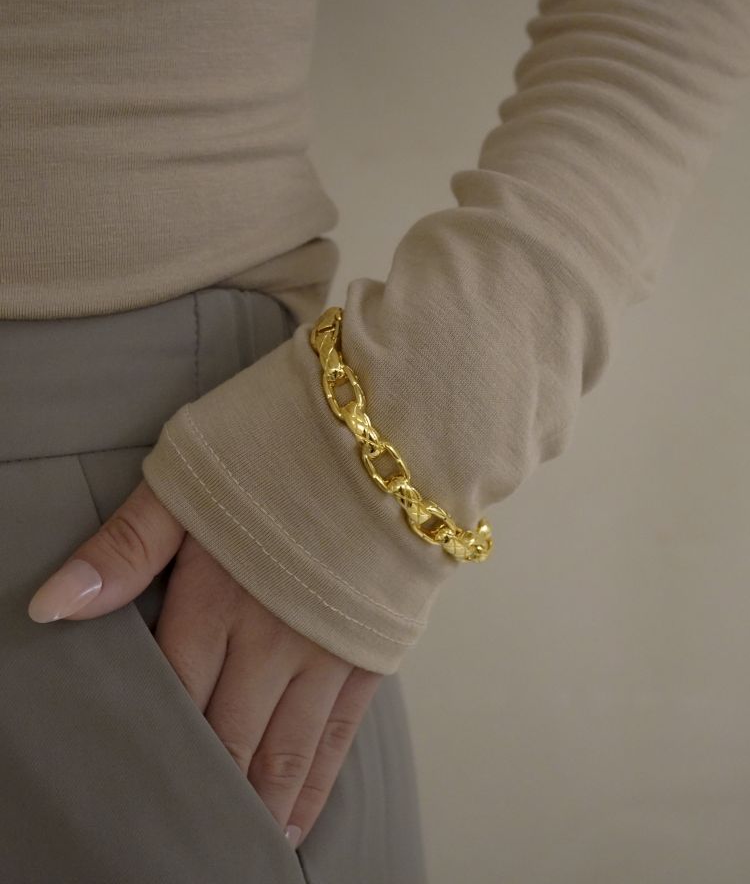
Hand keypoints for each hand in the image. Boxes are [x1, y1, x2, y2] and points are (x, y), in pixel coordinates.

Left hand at [27, 479, 382, 848]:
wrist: (390, 431)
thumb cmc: (282, 444)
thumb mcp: (190, 478)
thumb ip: (125, 547)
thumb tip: (54, 605)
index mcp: (215, 598)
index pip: (172, 694)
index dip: (151, 742)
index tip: (132, 781)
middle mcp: (268, 640)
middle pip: (225, 735)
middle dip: (202, 785)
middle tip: (177, 831)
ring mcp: (324, 652)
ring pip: (281, 752)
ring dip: (254, 803)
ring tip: (234, 844)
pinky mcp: (369, 652)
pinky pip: (337, 738)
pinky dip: (313, 785)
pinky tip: (295, 818)